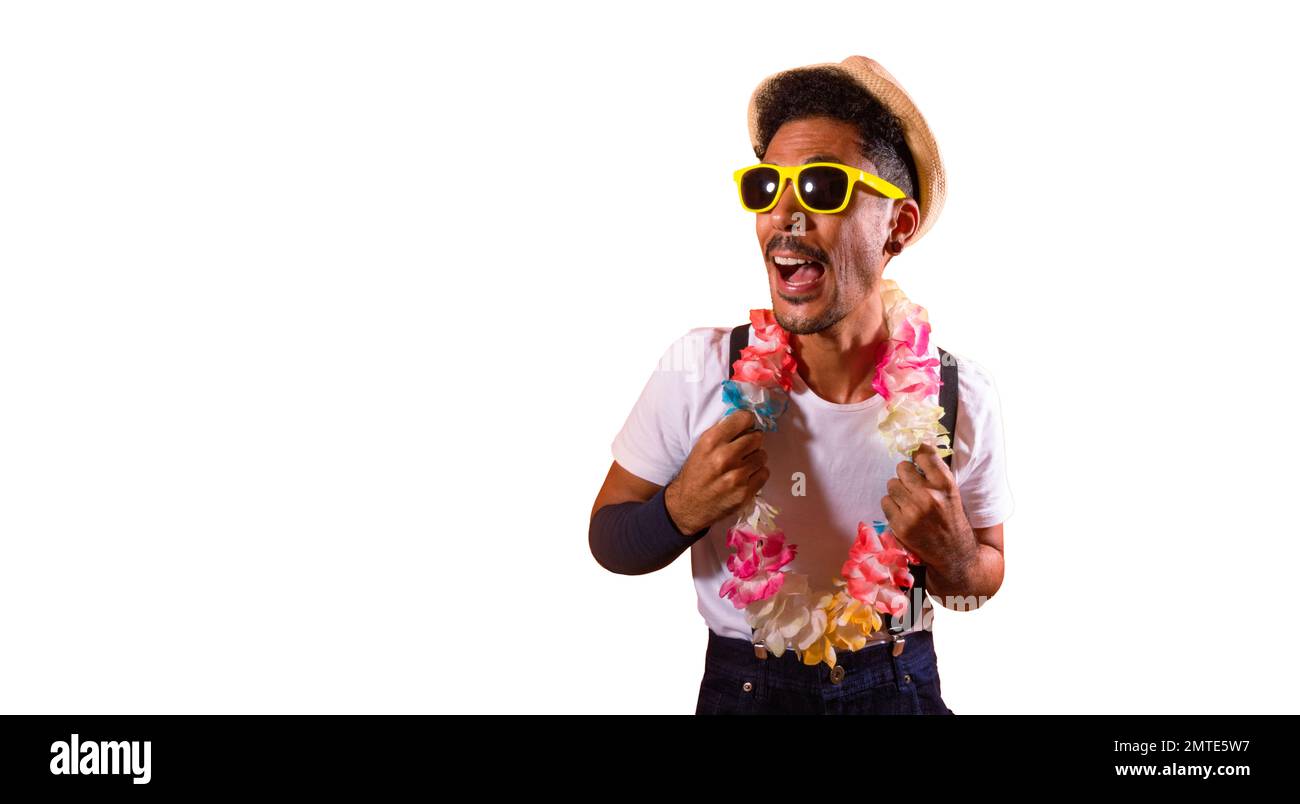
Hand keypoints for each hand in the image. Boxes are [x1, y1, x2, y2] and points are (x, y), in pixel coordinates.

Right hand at [664, 409, 768, 534]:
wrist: (688, 506)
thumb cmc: (695, 474)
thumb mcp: (701, 447)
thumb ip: (722, 432)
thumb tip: (746, 420)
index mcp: (712, 441)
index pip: (744, 418)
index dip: (747, 422)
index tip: (745, 427)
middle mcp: (725, 457)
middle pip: (757, 437)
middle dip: (752, 441)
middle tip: (744, 449)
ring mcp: (737, 476)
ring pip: (763, 455)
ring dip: (755, 459)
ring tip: (743, 465)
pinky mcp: (745, 492)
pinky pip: (764, 473)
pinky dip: (757, 474)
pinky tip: (746, 477)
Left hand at [881, 443, 976, 583]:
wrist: (954, 553)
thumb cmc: (951, 519)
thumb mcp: (951, 492)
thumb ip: (935, 472)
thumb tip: (917, 447)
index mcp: (945, 485)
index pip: (923, 454)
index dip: (918, 455)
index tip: (917, 459)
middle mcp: (929, 496)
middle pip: (902, 467)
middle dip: (905, 474)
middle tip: (912, 485)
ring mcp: (913, 511)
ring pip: (891, 484)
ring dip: (897, 490)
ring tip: (908, 500)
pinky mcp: (900, 525)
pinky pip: (885, 502)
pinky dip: (891, 506)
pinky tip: (903, 512)